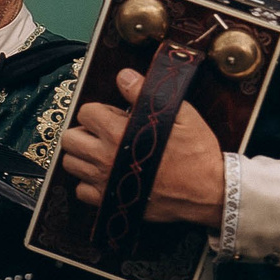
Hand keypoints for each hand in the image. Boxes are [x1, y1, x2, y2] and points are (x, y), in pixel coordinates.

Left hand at [56, 67, 227, 226]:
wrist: (209, 192)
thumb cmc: (197, 154)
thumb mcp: (178, 114)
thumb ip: (146, 93)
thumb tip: (124, 77)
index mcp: (119, 133)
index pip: (85, 112)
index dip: (100, 110)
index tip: (116, 116)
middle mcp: (106, 158)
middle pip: (70, 139)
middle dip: (84, 132)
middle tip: (104, 134)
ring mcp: (106, 181)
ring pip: (70, 164)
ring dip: (83, 156)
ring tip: (104, 153)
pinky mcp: (110, 202)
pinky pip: (81, 191)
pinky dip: (89, 183)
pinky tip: (107, 176)